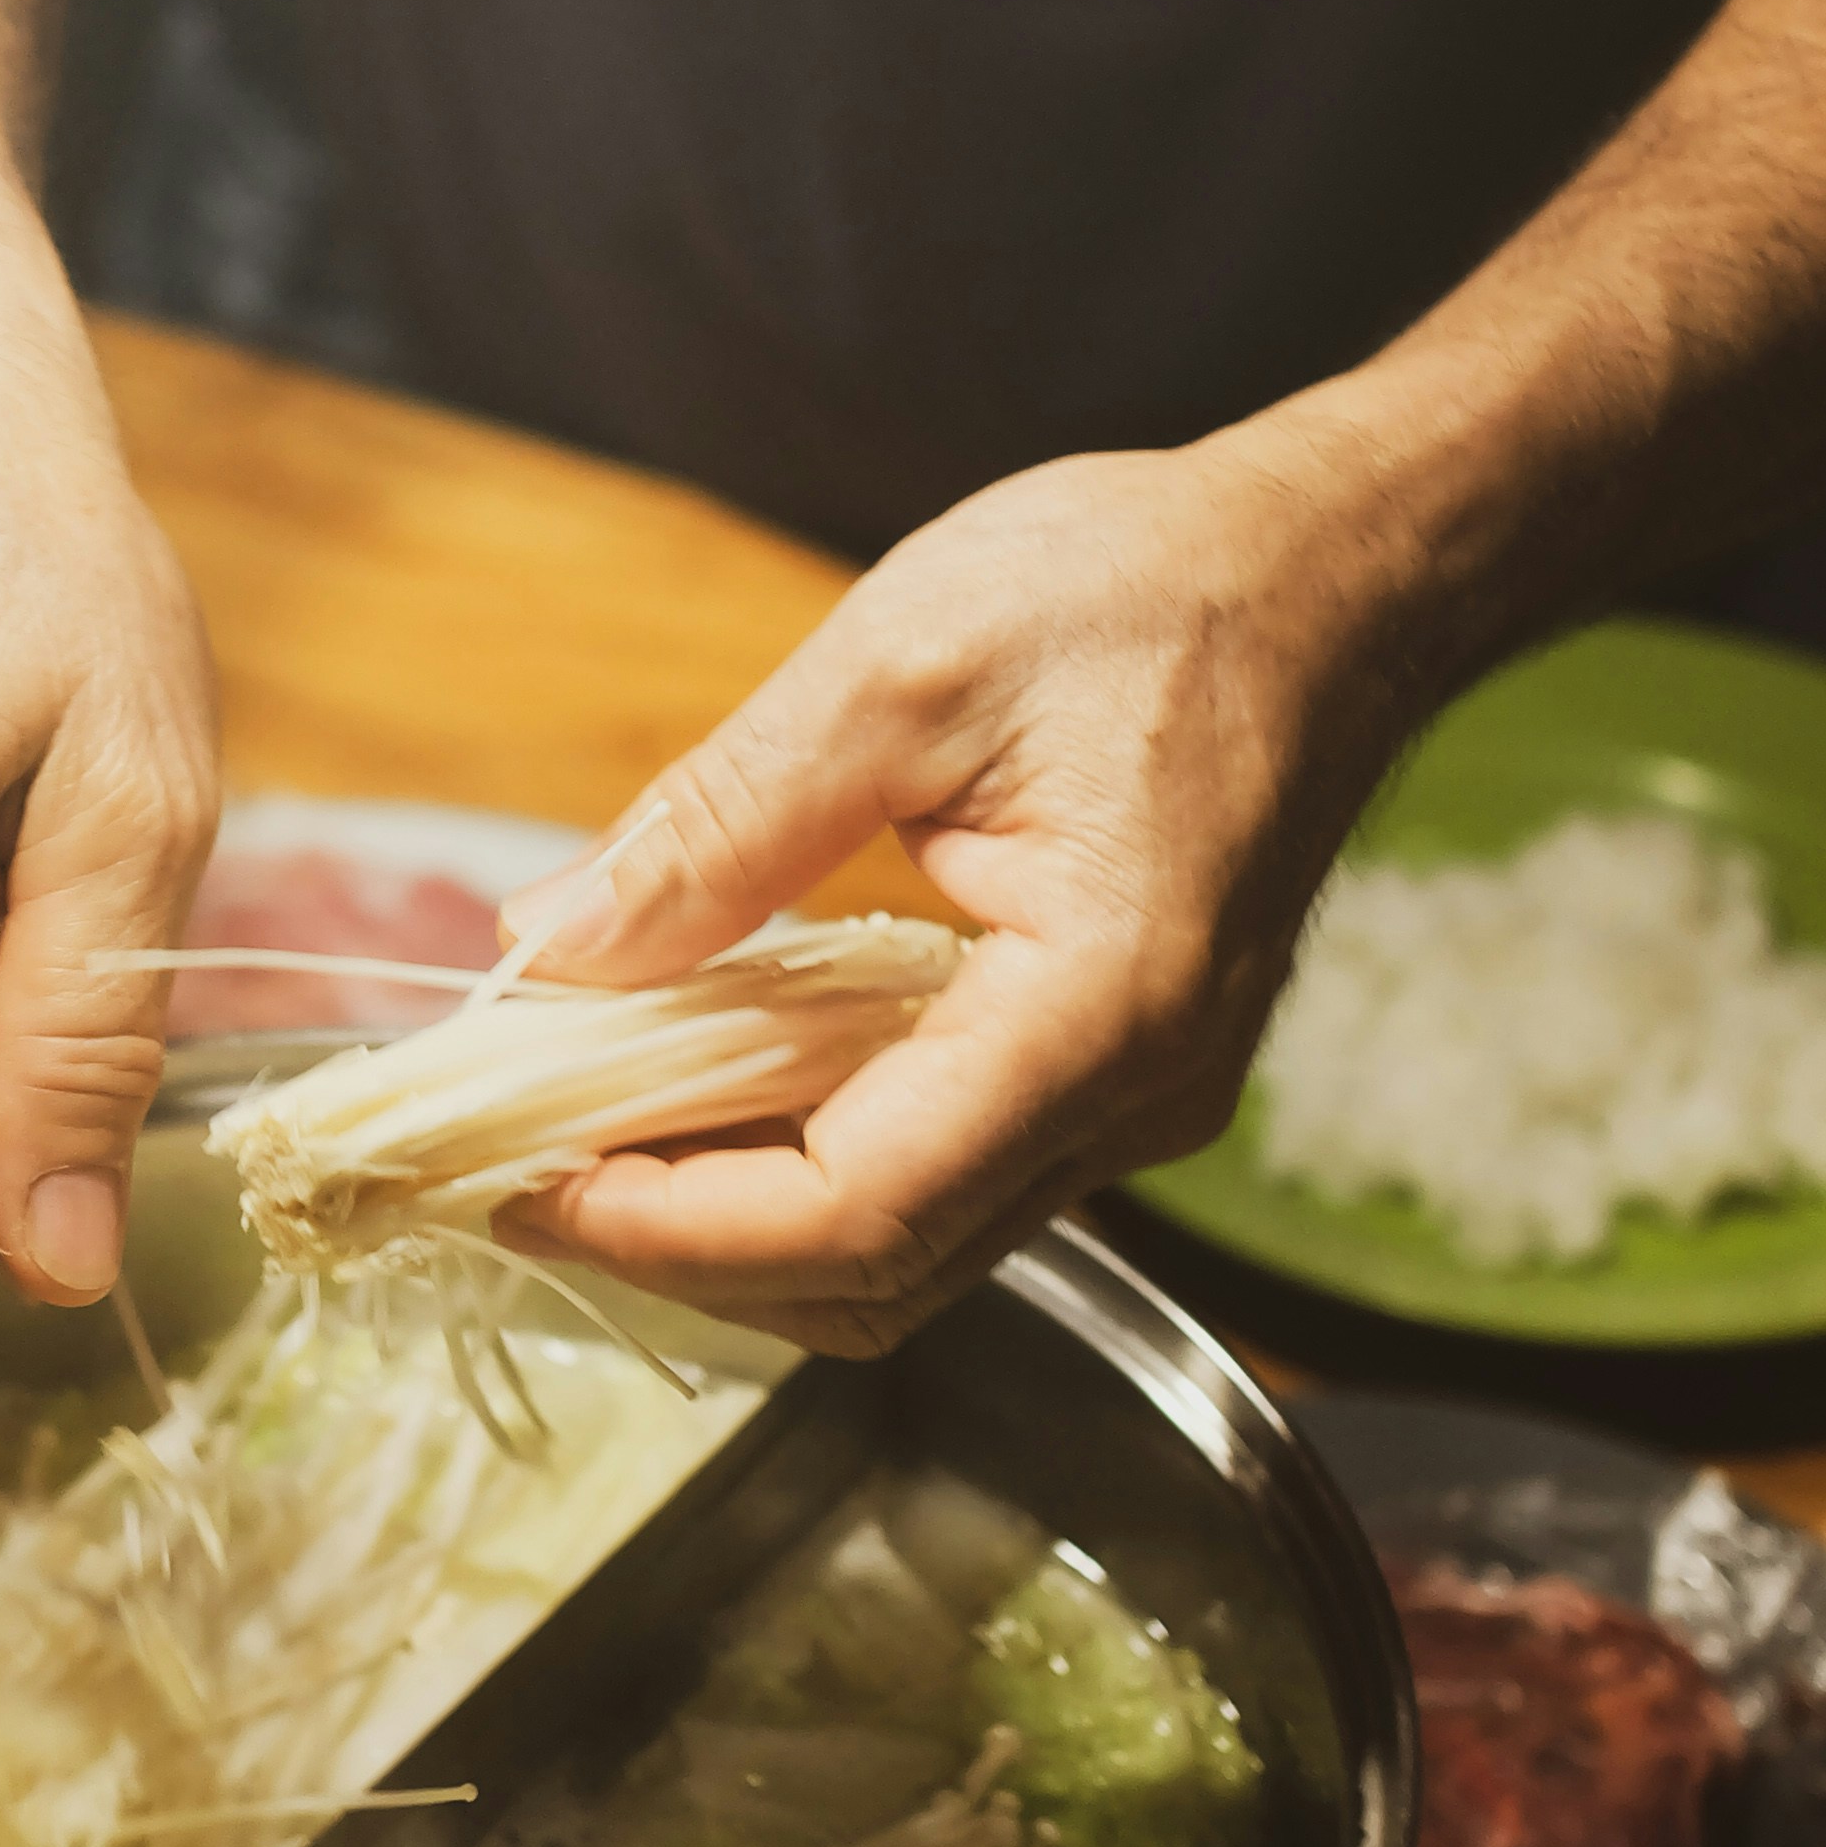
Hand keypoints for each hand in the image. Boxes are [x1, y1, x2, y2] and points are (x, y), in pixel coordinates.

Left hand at [492, 424, 1422, 1353]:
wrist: (1331, 574)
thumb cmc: (1146, 589)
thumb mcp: (898, 666)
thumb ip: (721, 823)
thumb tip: (548, 947)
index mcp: (1100, 1005)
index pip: (863, 1210)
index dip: (679, 1227)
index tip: (530, 1186)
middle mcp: (1135, 1097)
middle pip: (879, 1271)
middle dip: (684, 1246)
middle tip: (516, 1171)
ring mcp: (1134, 1103)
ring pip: (906, 1247)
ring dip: (736, 1214)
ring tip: (583, 1126)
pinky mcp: (1109, 1076)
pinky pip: (940, 1173)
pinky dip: (805, 1157)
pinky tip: (702, 1080)